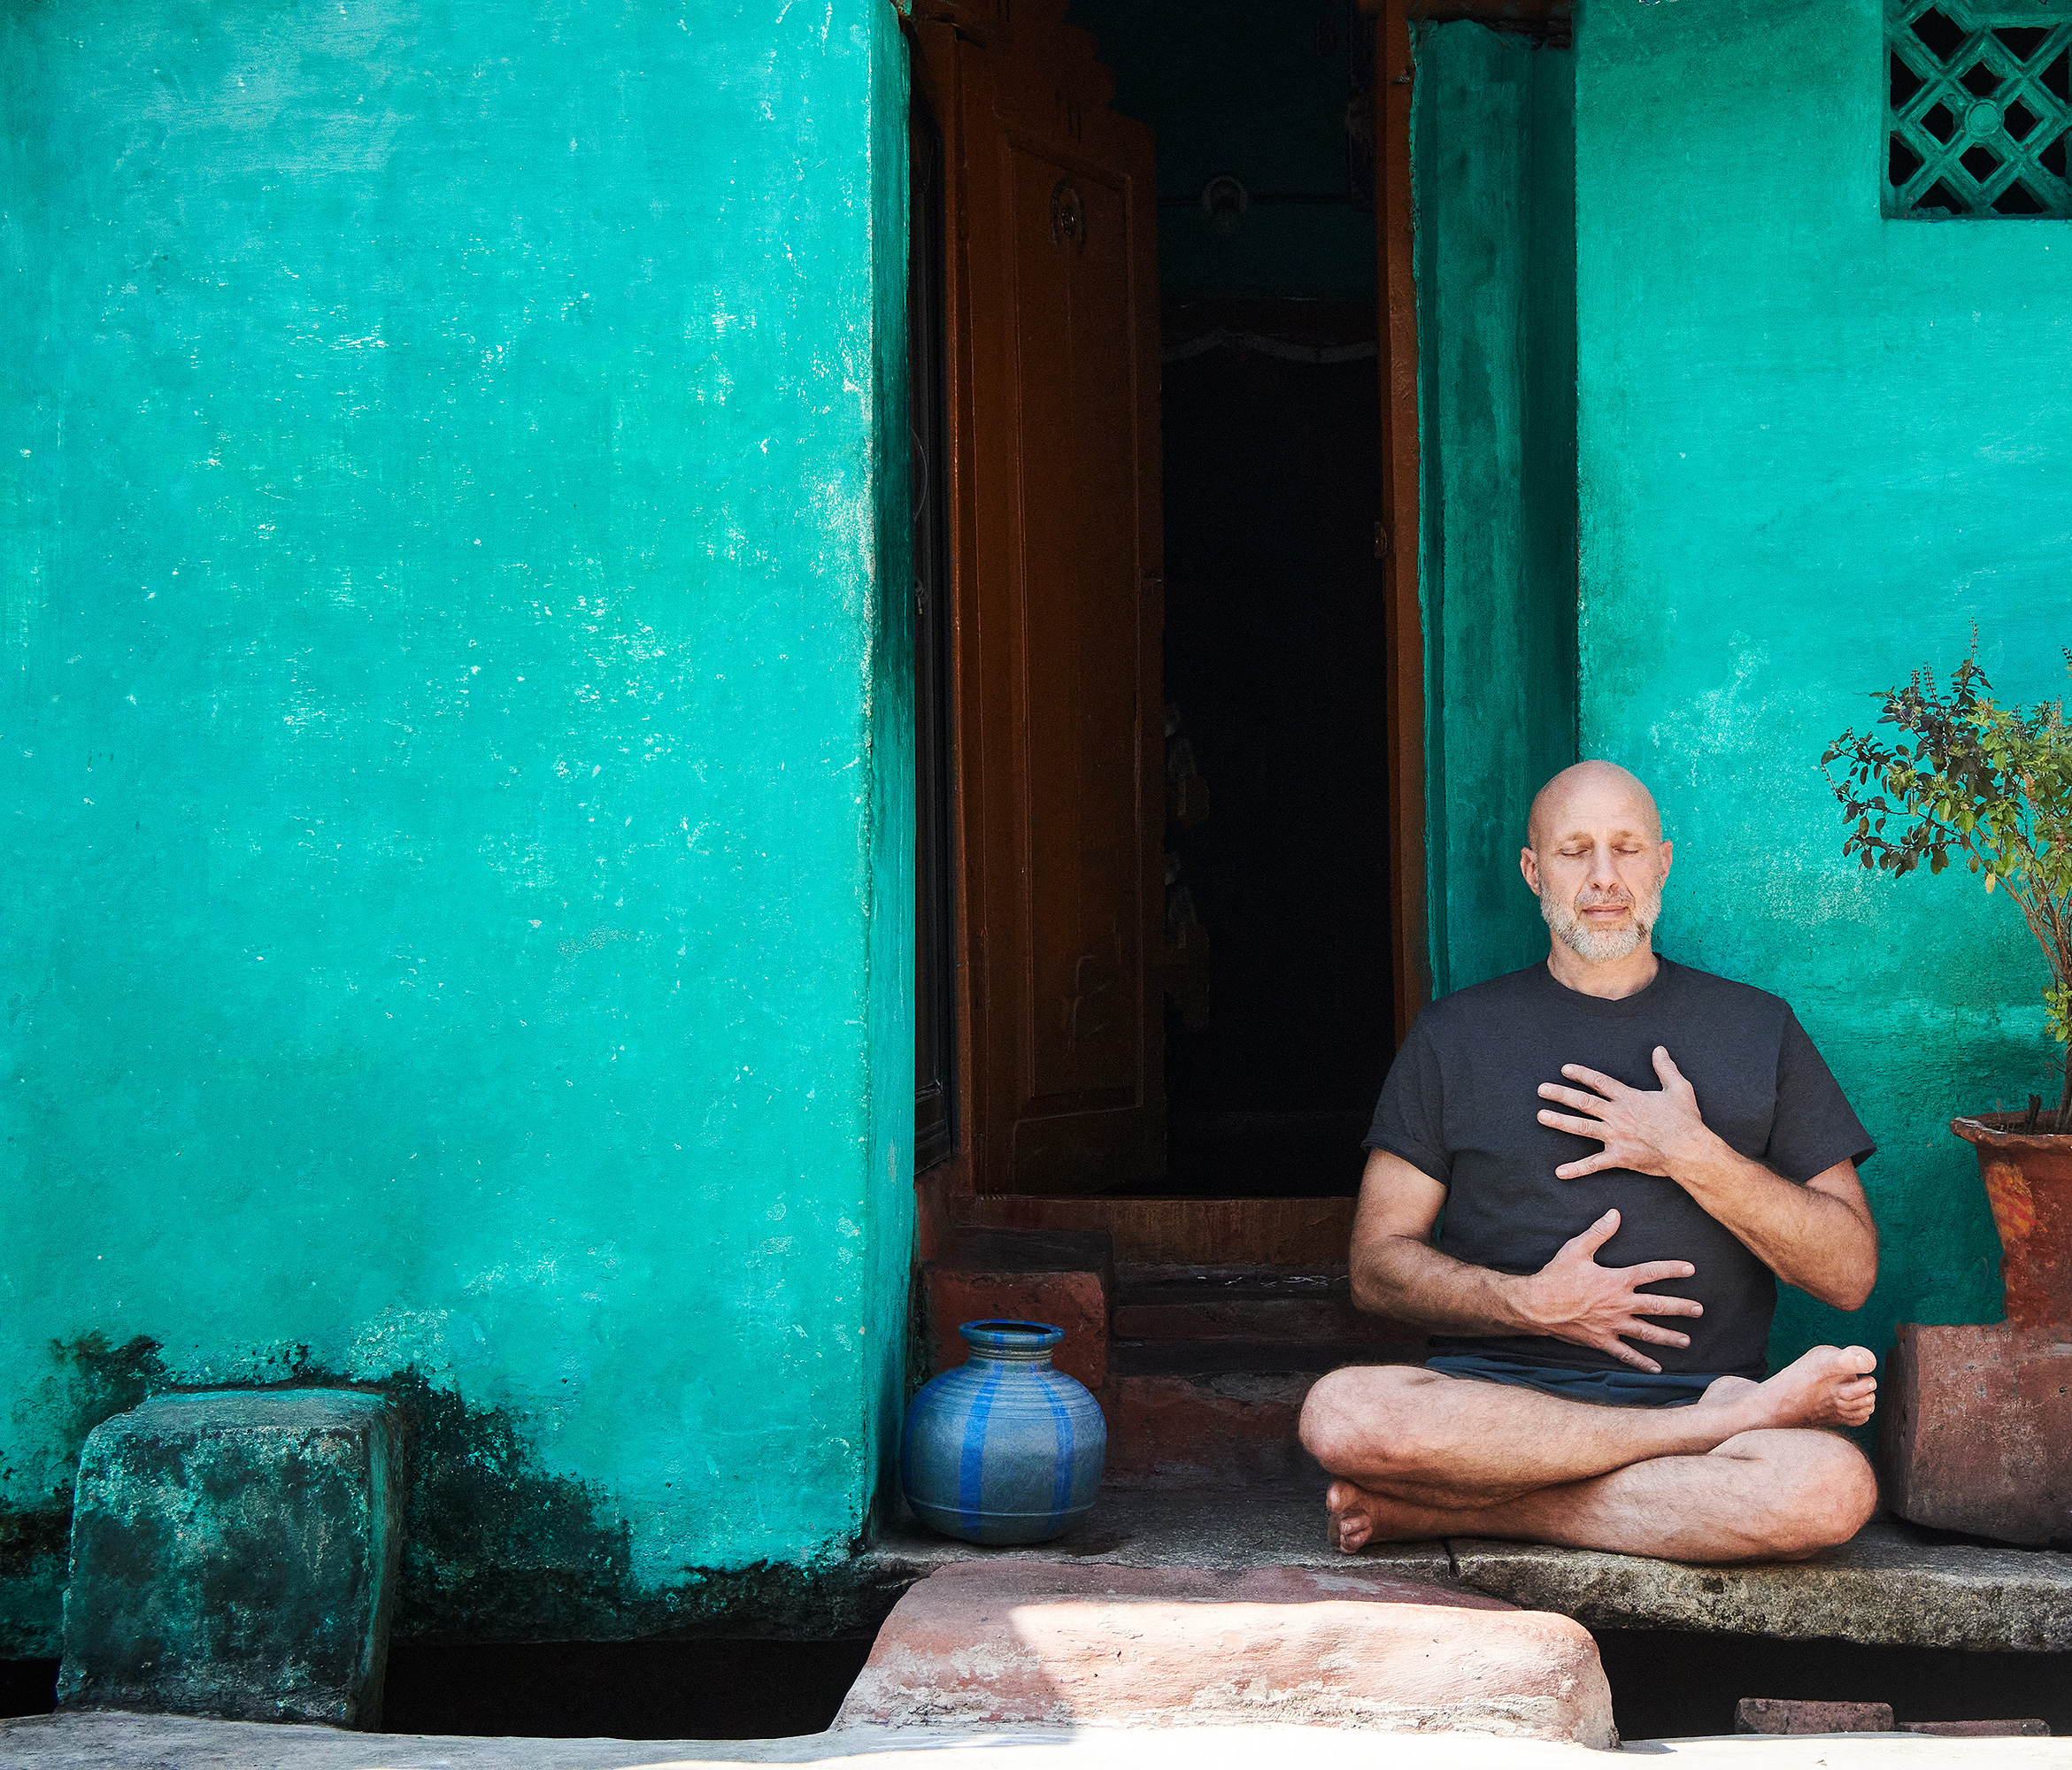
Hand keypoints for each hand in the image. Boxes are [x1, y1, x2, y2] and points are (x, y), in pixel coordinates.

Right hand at [1515, 1208, 1702, 1372]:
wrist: (1537, 1306)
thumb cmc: (1556, 1276)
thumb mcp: (1576, 1249)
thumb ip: (1598, 1232)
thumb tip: (1615, 1214)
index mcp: (1616, 1281)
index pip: (1651, 1273)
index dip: (1672, 1270)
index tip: (1690, 1270)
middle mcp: (1620, 1304)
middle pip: (1658, 1306)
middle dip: (1681, 1307)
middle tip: (1699, 1310)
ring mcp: (1613, 1325)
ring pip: (1647, 1332)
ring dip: (1669, 1337)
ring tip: (1686, 1341)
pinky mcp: (1602, 1341)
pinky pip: (1626, 1354)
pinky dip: (1641, 1362)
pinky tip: (1656, 1368)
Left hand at [1537, 1046, 1712, 1179]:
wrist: (1689, 1150)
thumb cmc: (1686, 1120)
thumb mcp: (1679, 1088)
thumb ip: (1666, 1068)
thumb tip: (1659, 1050)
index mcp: (1629, 1098)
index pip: (1599, 1082)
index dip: (1580, 1074)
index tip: (1564, 1069)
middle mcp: (1617, 1115)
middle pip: (1583, 1102)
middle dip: (1560, 1094)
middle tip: (1541, 1089)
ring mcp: (1615, 1136)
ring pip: (1581, 1127)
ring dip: (1559, 1121)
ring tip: (1541, 1116)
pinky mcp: (1619, 1157)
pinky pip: (1594, 1164)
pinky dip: (1576, 1169)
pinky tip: (1560, 1172)